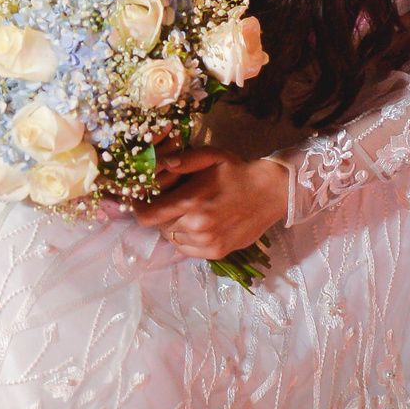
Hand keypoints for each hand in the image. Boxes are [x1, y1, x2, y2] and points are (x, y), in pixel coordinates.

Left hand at [135, 147, 288, 258]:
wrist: (270, 193)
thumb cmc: (237, 172)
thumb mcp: (211, 156)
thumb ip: (182, 160)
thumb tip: (160, 164)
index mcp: (192, 202)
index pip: (147, 214)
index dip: (139, 207)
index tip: (141, 199)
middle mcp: (197, 226)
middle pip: (157, 226)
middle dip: (158, 213)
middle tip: (168, 201)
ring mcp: (207, 242)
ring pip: (171, 238)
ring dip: (172, 226)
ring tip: (185, 211)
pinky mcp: (216, 252)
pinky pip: (186, 248)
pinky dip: (185, 238)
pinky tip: (196, 224)